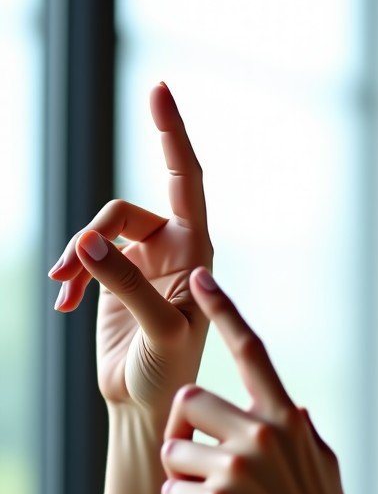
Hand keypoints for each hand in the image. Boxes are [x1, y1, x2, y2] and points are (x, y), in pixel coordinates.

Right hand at [47, 83, 213, 420]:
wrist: (147, 403)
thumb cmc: (169, 371)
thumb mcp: (157, 330)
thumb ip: (126, 284)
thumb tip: (87, 241)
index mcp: (198, 252)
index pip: (188, 180)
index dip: (172, 135)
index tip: (159, 90)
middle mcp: (175, 249)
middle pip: (124, 211)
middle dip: (94, 232)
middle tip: (71, 264)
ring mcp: (143, 261)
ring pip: (98, 231)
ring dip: (76, 258)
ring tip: (64, 290)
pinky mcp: (116, 276)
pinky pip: (84, 255)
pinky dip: (71, 275)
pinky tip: (62, 304)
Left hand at [160, 267, 361, 493]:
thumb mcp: (324, 465)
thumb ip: (302, 432)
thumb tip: (292, 407)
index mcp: (285, 418)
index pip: (252, 352)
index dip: (226, 311)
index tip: (202, 279)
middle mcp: (262, 433)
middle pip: (190, 400)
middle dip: (188, 428)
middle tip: (205, 460)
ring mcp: (238, 469)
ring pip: (174, 446)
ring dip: (184, 471)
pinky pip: (171, 489)